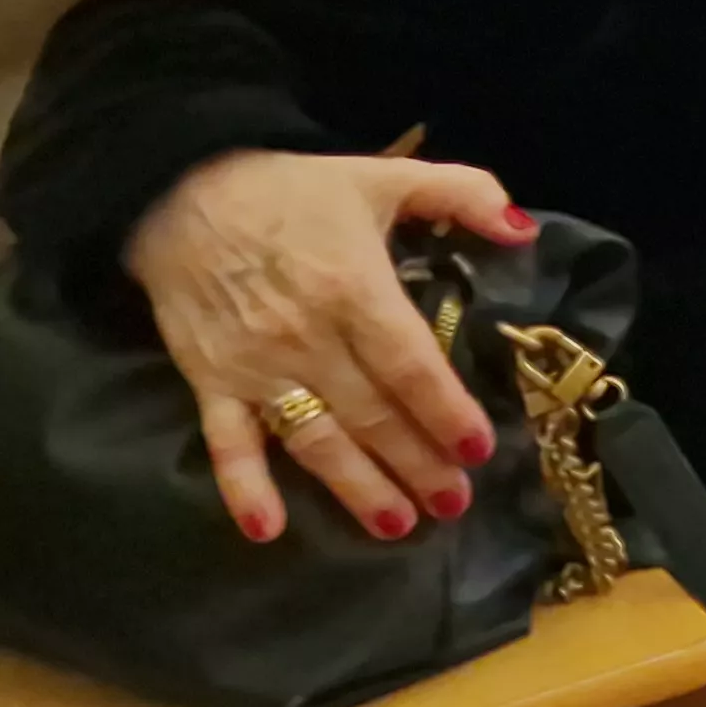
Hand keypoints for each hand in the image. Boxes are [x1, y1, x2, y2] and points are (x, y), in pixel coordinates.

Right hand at [124, 152, 532, 546]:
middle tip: (454, 504)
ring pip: (315, 439)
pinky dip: (243, 488)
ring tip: (397, 524)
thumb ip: (463, 193)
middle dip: (417, 463)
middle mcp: (308, 338)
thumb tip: (523, 228)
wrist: (181, 191)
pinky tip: (266, 530)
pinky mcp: (210, 381)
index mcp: (356, 290)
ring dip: (356, 487)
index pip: (409, 365)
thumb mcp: (386, 176)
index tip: (478, 449)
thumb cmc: (294, 189)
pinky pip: (228, 442)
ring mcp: (256, 366)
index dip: (444, 411)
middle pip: (372, 414)